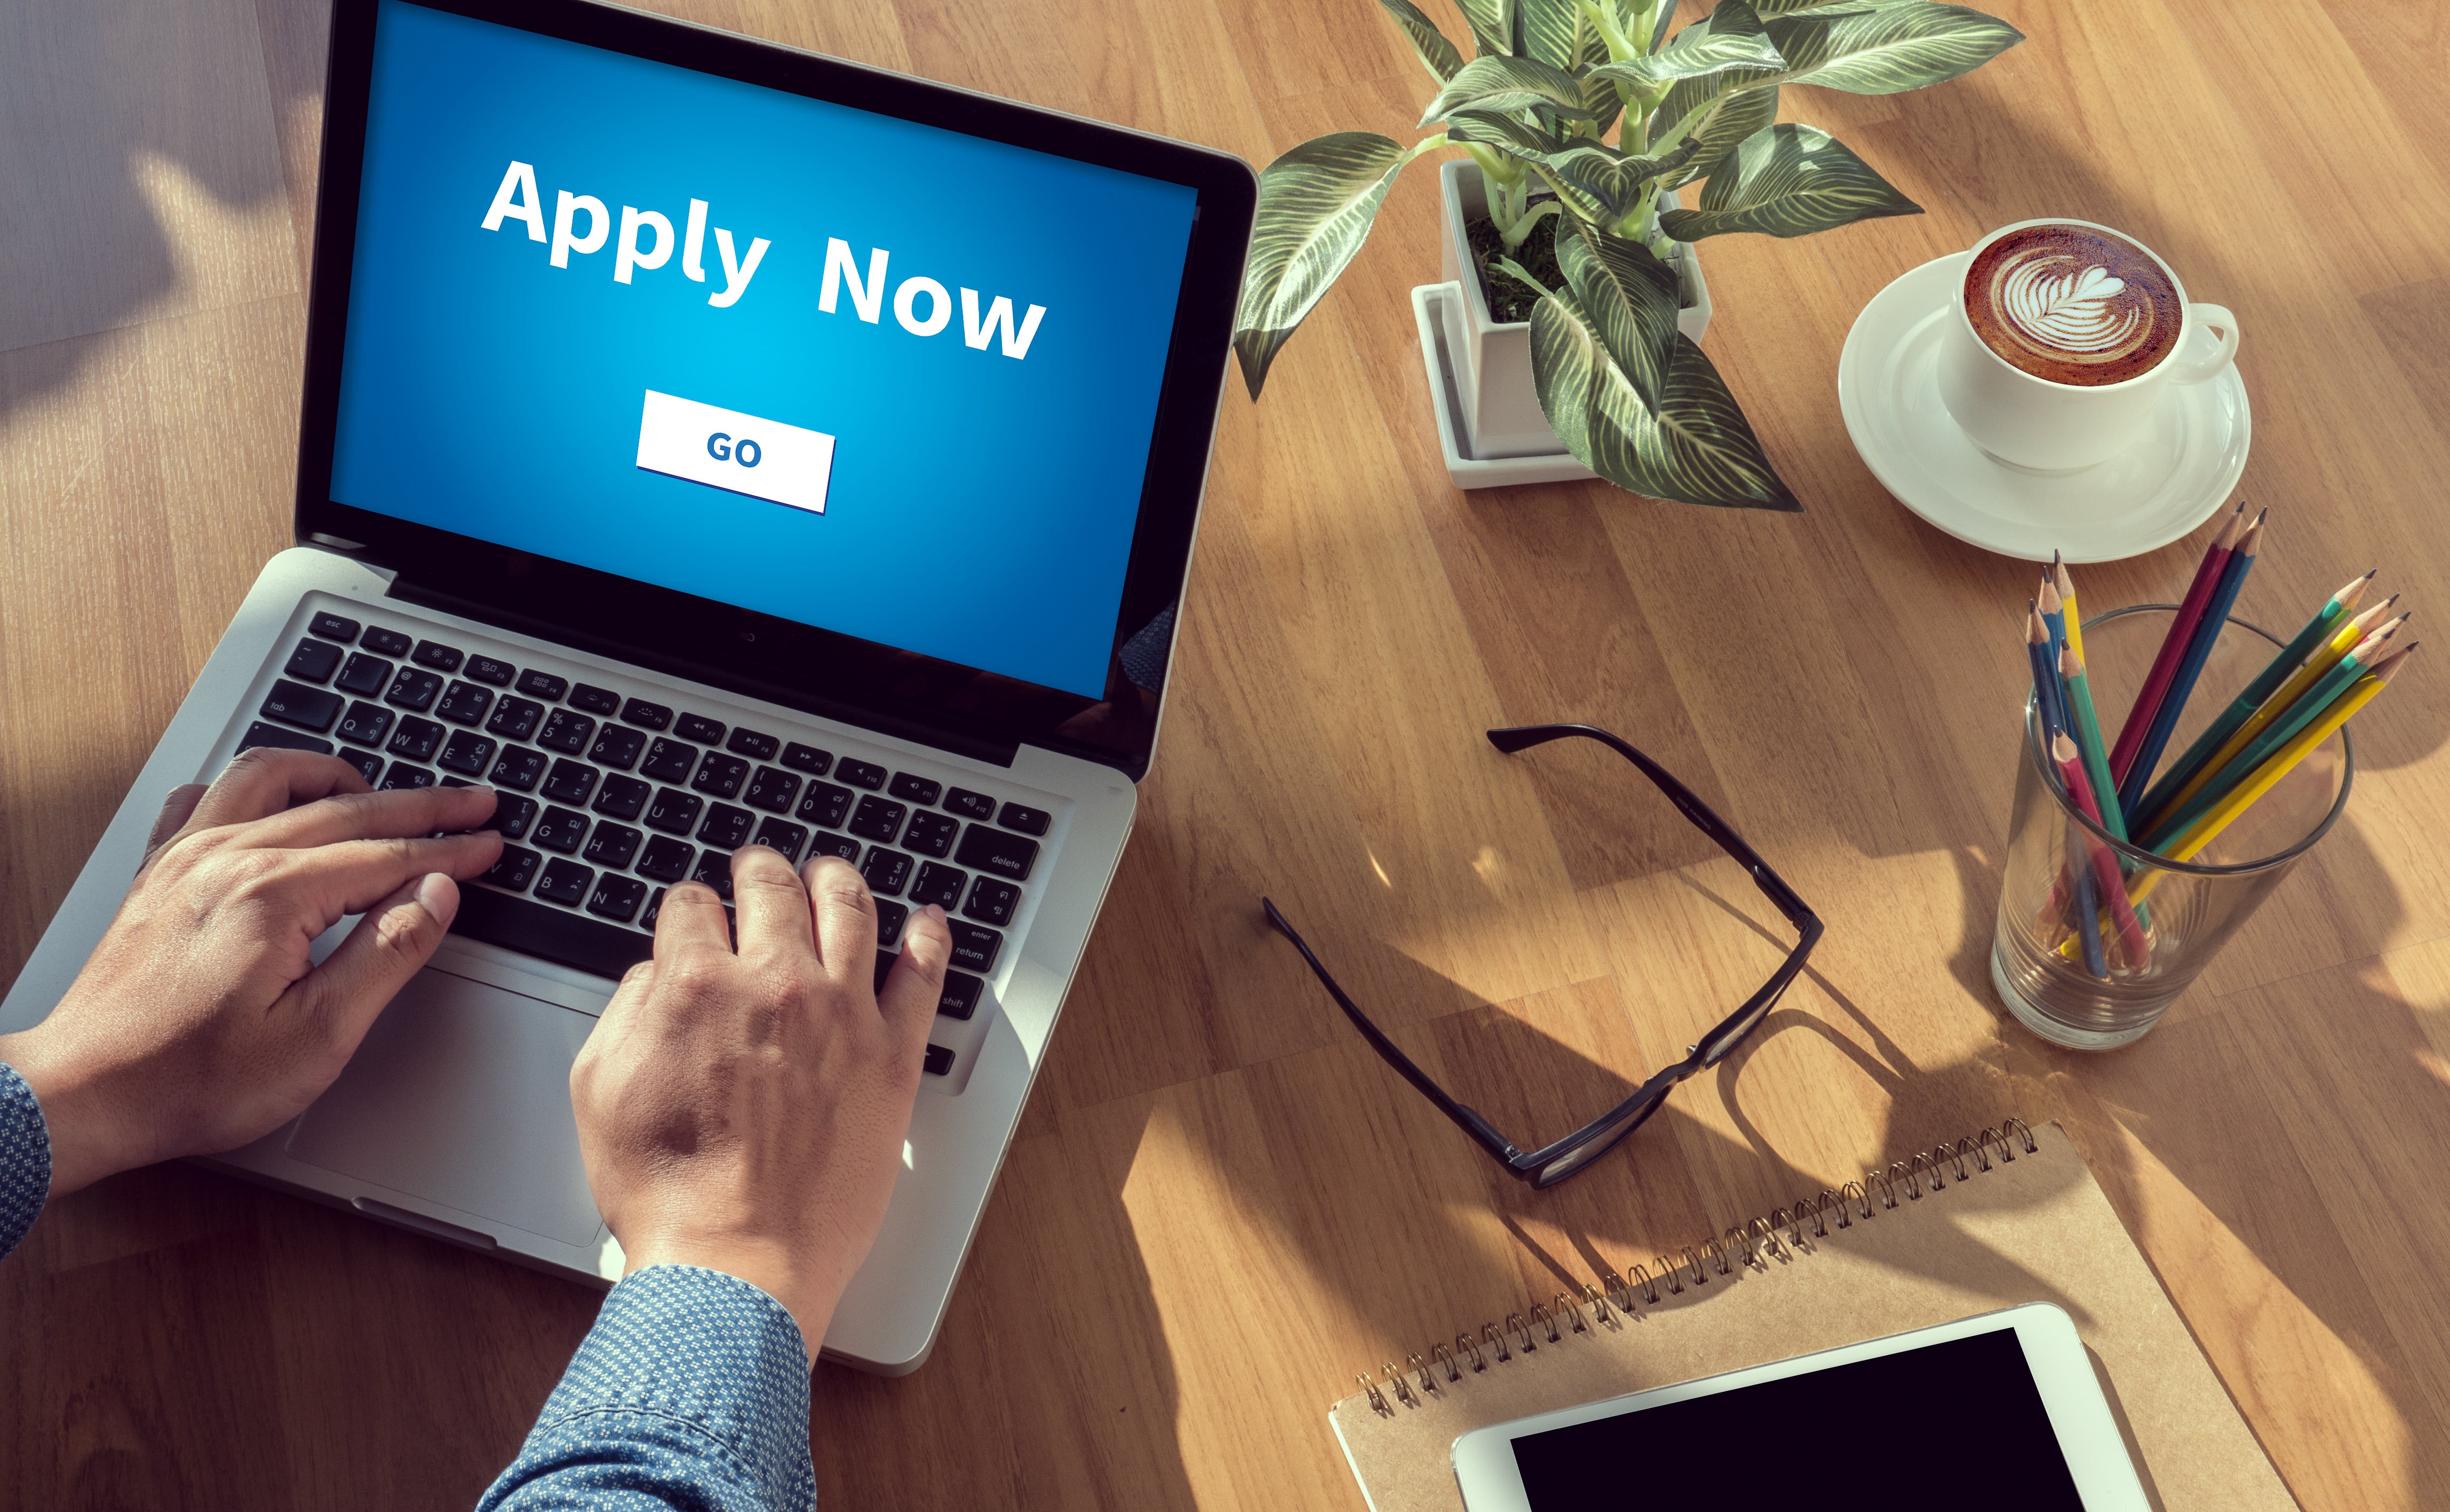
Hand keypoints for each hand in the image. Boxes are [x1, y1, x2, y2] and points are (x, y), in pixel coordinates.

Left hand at [0, 750, 503, 1195]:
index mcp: (274, 895)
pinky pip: (206, 795)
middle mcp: (226, 857)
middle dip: (422, 803)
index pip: (388, 855)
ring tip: (378, 788)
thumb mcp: (318, 1036)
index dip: (451, 849)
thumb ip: (386, 954)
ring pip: (271, 778)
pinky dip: (253, 788)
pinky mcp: (157, 872)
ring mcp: (184, 857)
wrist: (84, 1095)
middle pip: (347, 807)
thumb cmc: (193, 1080)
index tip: (491, 842)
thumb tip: (436, 894)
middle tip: (473, 801)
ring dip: (335, 774)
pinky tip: (272, 805)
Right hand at [569, 845, 951, 1353]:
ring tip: (829, 874)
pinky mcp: (892, 1056)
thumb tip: (654, 975)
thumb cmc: (667, 1193)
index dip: (688, 907)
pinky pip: (923, 976)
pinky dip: (928, 937)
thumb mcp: (600, 1090)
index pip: (692, 907)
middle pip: (772, 890)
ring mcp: (843, 1015)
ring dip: (834, 880)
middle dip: (758, 870)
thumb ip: (625, 1013)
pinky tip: (927, 920)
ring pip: (849, 910)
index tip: (694, 914)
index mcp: (696, 985)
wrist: (735, 1262)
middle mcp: (775, 984)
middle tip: (758, 868)